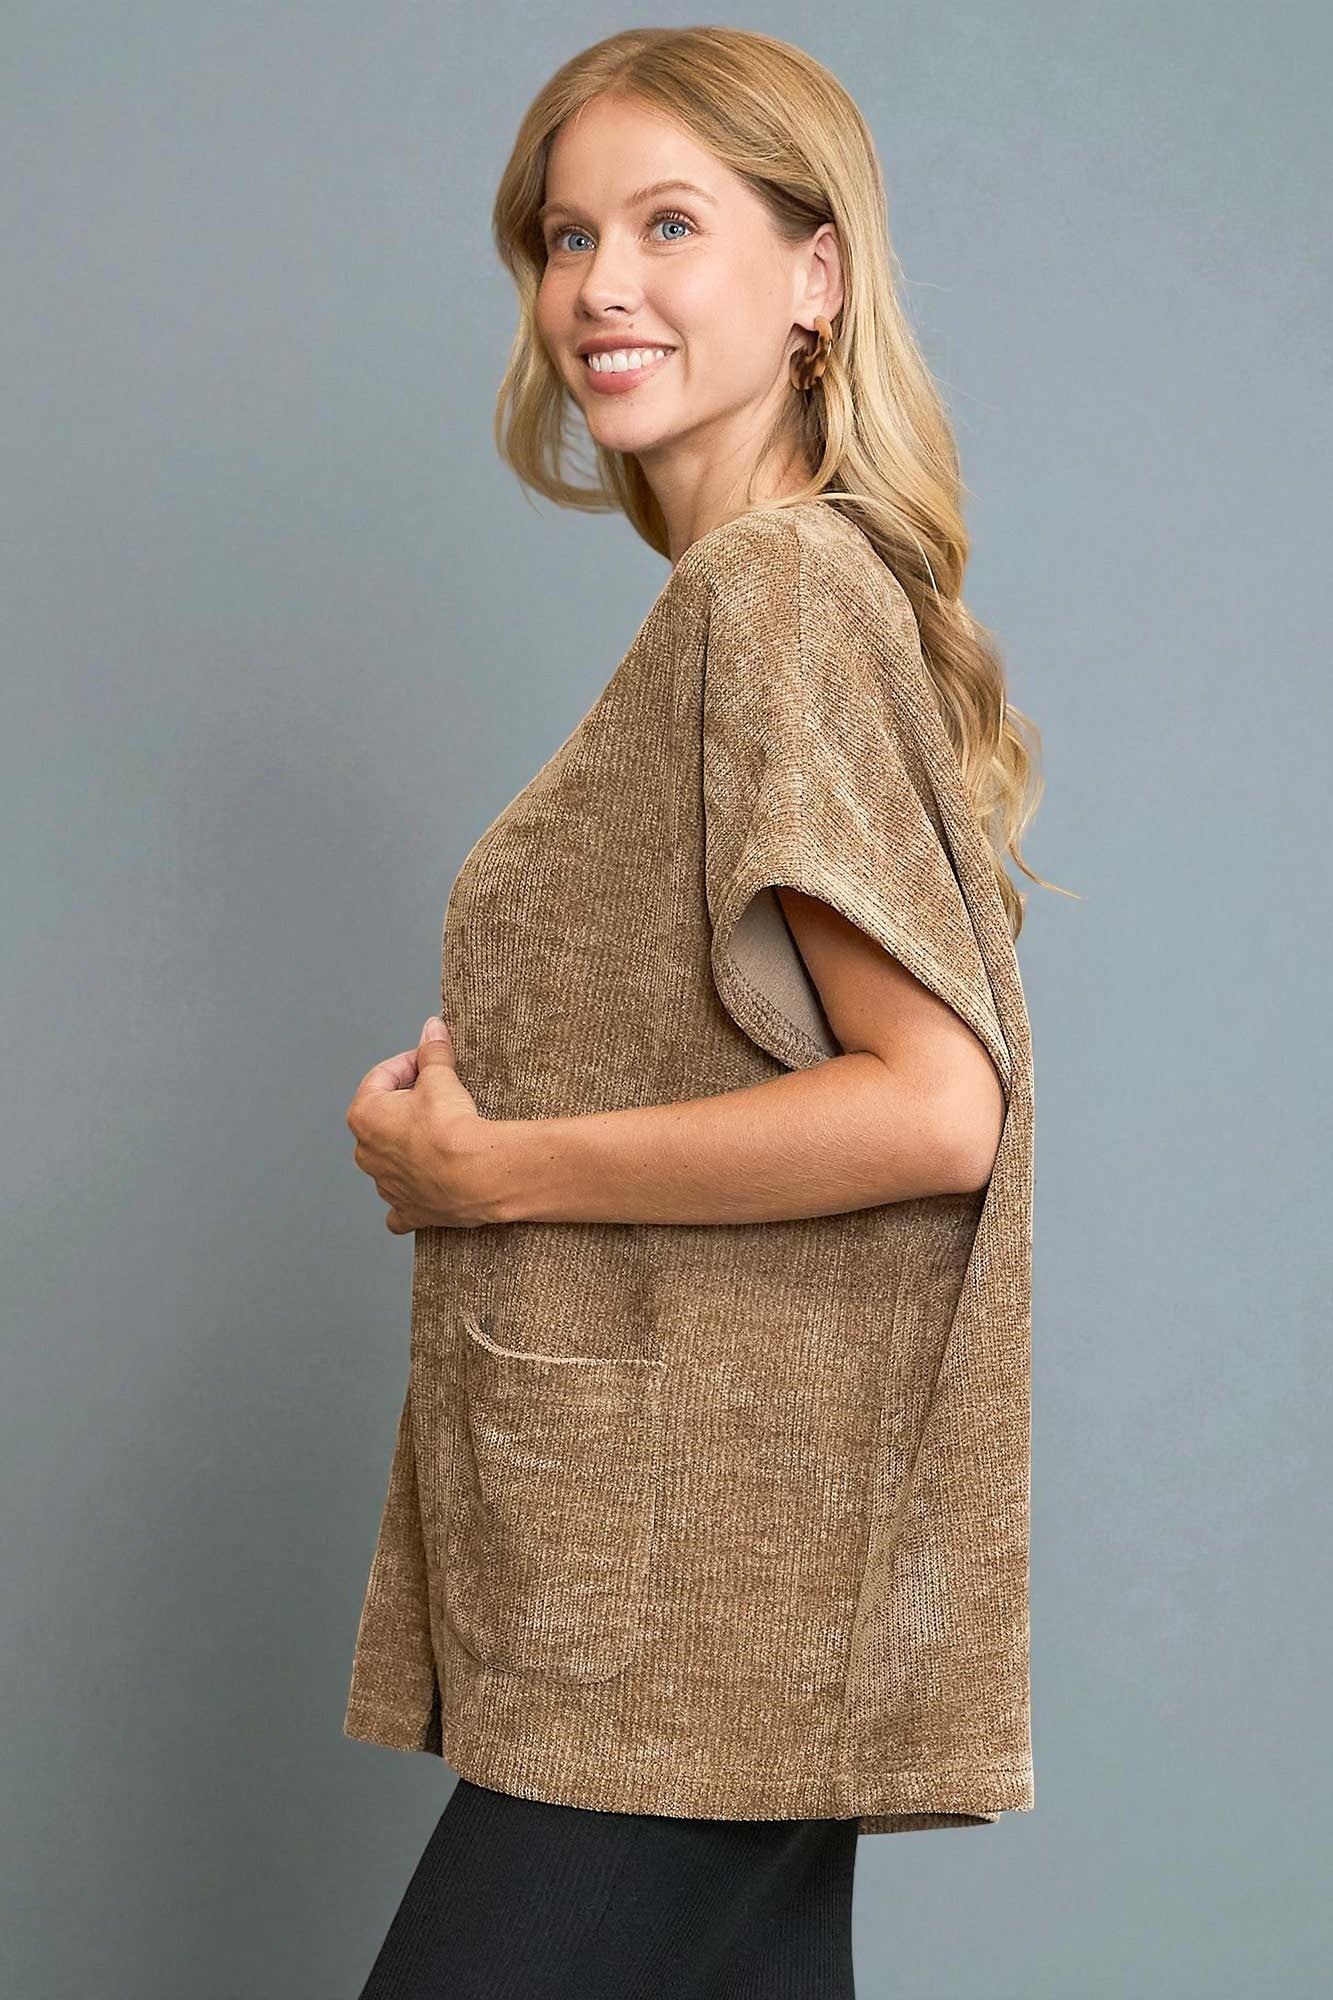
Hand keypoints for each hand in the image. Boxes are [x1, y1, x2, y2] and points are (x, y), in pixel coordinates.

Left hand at [345, 1016, 495, 1233]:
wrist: (475, 1174)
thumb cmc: (450, 1127)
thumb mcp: (441, 1079)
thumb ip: (432, 1052)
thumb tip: (432, 1028)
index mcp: (364, 1116)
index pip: (382, 1076)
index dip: (409, 1063)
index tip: (429, 1060)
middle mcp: (366, 1152)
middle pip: (383, 1118)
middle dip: (407, 1105)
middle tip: (438, 1095)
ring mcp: (385, 1184)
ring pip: (388, 1159)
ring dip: (408, 1145)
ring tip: (440, 1134)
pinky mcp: (407, 1209)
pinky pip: (400, 1204)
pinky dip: (408, 1195)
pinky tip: (420, 1186)